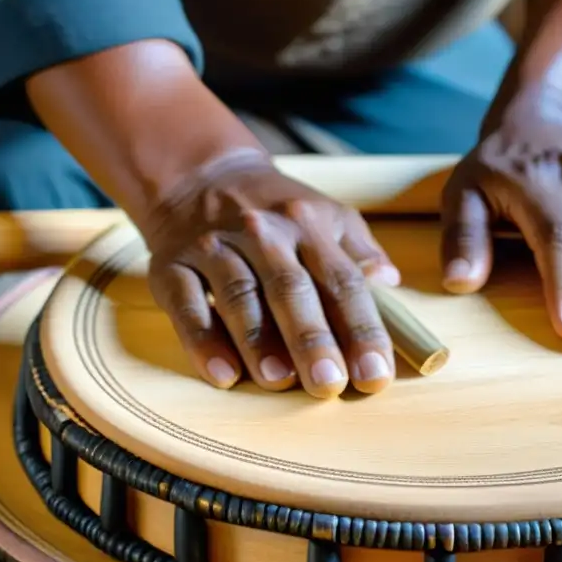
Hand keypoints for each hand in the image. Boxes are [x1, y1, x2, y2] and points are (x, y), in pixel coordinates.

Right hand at [144, 150, 400, 397]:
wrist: (199, 177)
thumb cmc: (276, 211)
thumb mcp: (326, 214)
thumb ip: (359, 249)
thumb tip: (391, 281)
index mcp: (307, 225)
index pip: (342, 280)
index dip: (361, 328)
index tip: (376, 373)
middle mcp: (262, 234)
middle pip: (290, 289)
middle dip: (312, 339)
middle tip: (330, 385)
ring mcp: (213, 248)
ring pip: (240, 297)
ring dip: (260, 342)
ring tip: (280, 381)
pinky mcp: (171, 267)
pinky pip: (187, 306)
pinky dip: (203, 341)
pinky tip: (223, 375)